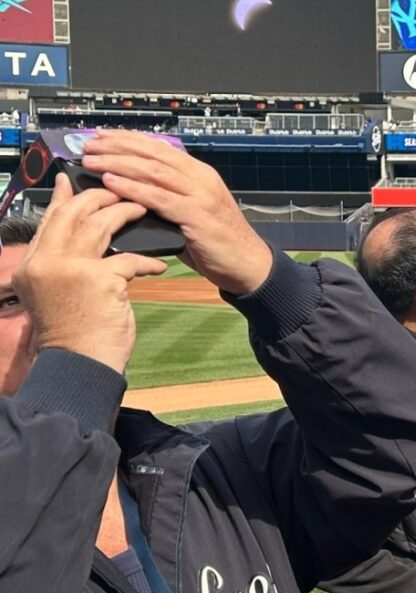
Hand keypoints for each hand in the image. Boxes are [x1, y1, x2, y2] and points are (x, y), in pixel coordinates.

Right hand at [14, 174, 166, 373]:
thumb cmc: (73, 334)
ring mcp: (71, 269)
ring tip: (143, 210)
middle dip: (99, 197)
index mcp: (33, 265)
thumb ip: (61, 265)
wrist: (80, 365)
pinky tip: (159, 266)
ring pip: (100, 225)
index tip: (71, 181)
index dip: (63, 198)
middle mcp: (46, 262)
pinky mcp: (101, 280)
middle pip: (73, 214)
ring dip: (125, 214)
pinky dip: (148, 261)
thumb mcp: (55, 294)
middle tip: (121, 190)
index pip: (49, 220)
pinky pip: (130, 259)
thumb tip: (76, 240)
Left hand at [81, 130, 272, 295]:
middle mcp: (201, 179)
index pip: (160, 148)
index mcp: (200, 174)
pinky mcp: (197, 215)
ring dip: (118, 163)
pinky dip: (132, 188)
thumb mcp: (193, 213)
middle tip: (89, 145)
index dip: (129, 139)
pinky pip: (159, 198)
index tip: (102, 136)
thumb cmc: (219, 242)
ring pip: (153, 171)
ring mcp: (200, 195)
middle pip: (152, 154)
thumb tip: (132, 194)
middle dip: (117, 147)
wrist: (249, 264)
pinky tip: (112, 182)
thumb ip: (168, 200)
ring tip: (92, 161)